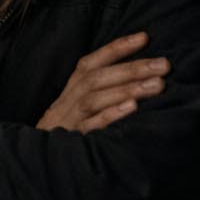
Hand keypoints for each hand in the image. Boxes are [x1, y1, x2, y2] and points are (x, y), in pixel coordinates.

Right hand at [35, 32, 167, 133]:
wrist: (35, 162)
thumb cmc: (67, 131)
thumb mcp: (76, 108)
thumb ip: (99, 91)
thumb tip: (138, 75)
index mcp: (71, 90)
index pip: (91, 63)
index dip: (116, 48)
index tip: (144, 37)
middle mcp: (67, 101)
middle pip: (96, 78)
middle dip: (131, 68)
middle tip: (163, 65)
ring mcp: (68, 121)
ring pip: (94, 99)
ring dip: (126, 89)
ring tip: (157, 84)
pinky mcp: (72, 141)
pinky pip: (90, 126)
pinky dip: (110, 115)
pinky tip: (132, 108)